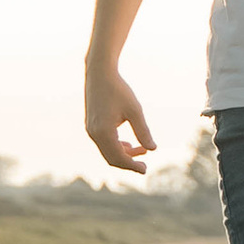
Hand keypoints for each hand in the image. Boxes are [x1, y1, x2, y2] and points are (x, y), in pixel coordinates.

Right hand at [84, 57, 157, 173]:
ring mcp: (91, 130)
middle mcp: (94, 134)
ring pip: (107, 151)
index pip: (118, 157)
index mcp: (103, 132)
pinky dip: (116, 147)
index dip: (132, 166)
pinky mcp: (91, 125)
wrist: (100, 73)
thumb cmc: (118, 89)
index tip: (145, 169)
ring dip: (124, 154)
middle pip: (111, 158)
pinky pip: (104, 143)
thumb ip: (143, 131)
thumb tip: (153, 149)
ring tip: (142, 150)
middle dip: (128, 163)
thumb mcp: (134, 110)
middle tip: (145, 166)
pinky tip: (129, 144)